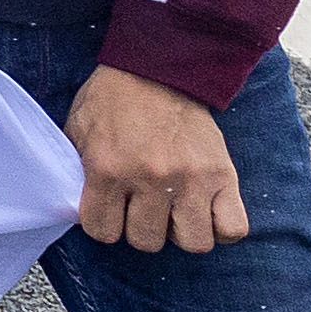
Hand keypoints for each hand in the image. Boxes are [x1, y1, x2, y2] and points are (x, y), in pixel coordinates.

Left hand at [65, 65, 248, 253]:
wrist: (158, 68)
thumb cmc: (112, 101)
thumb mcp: (77, 132)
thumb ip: (77, 174)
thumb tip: (79, 213)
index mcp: (108, 169)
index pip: (103, 232)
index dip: (104, 224)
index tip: (110, 210)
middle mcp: (150, 178)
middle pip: (147, 241)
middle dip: (141, 227)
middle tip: (143, 205)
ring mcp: (191, 179)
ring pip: (193, 243)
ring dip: (182, 232)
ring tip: (176, 210)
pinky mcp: (223, 175)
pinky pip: (233, 228)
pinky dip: (221, 227)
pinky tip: (205, 210)